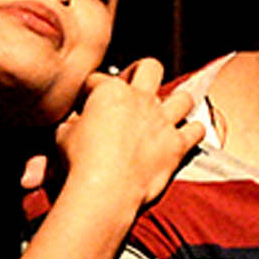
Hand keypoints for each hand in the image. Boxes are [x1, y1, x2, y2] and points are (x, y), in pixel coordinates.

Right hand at [47, 58, 203, 213]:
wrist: (104, 191)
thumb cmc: (80, 164)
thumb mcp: (62, 136)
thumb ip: (70, 125)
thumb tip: (71, 125)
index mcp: (110, 91)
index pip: (100, 79)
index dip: (91, 91)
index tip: (87, 104)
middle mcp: (140, 99)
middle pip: (150, 68)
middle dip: (143, 74)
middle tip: (135, 88)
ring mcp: (162, 121)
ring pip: (182, 97)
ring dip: (176, 104)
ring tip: (167, 113)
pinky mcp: (176, 145)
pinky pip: (196, 130)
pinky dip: (193, 131)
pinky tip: (186, 135)